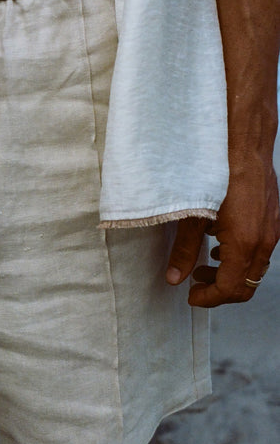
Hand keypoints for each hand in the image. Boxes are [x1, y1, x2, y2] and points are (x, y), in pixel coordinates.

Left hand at [165, 164, 279, 307]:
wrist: (244, 145)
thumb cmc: (218, 174)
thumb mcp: (192, 216)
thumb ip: (183, 251)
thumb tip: (174, 278)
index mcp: (244, 244)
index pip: (229, 289)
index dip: (208, 298)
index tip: (191, 296)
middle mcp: (264, 241)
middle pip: (246, 286)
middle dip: (219, 292)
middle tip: (196, 286)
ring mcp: (271, 231)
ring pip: (254, 270)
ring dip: (229, 275)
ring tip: (203, 267)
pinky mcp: (272, 221)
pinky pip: (260, 252)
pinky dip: (240, 259)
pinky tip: (219, 247)